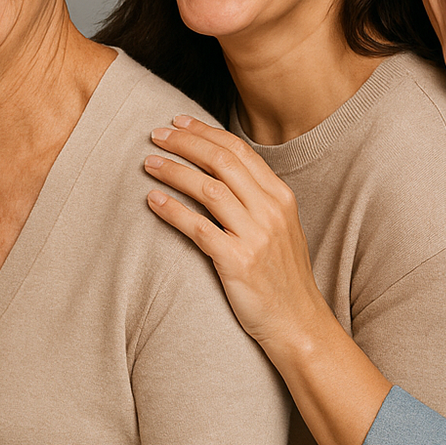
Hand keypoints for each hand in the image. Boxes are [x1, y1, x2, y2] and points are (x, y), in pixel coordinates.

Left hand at [144, 114, 327, 348]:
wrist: (297, 322)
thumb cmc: (281, 275)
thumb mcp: (279, 227)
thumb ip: (255, 198)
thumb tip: (217, 170)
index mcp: (281, 196)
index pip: (238, 150)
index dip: (205, 132)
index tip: (178, 122)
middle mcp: (270, 210)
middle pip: (221, 161)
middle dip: (184, 143)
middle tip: (155, 135)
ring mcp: (255, 235)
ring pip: (207, 189)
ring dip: (173, 171)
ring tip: (148, 163)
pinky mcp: (237, 261)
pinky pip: (198, 228)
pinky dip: (172, 210)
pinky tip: (153, 201)